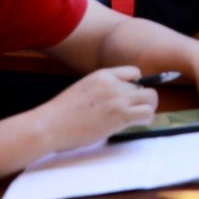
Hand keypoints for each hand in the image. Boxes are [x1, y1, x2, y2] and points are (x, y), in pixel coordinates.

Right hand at [31, 67, 156, 152]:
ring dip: (148, 108)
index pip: (134, 72)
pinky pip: (147, 113)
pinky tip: (137, 124)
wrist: (48, 126)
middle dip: (143, 99)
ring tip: (138, 118)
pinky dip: (146, 119)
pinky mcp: (120, 115)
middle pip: (145, 87)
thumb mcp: (83, 89)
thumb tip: (118, 96)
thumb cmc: (61, 113)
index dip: (137, 85)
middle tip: (135, 110)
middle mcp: (113, 84)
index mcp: (102, 75)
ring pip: (151, 98)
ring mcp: (117, 99)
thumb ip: (102, 88)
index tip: (132, 97)